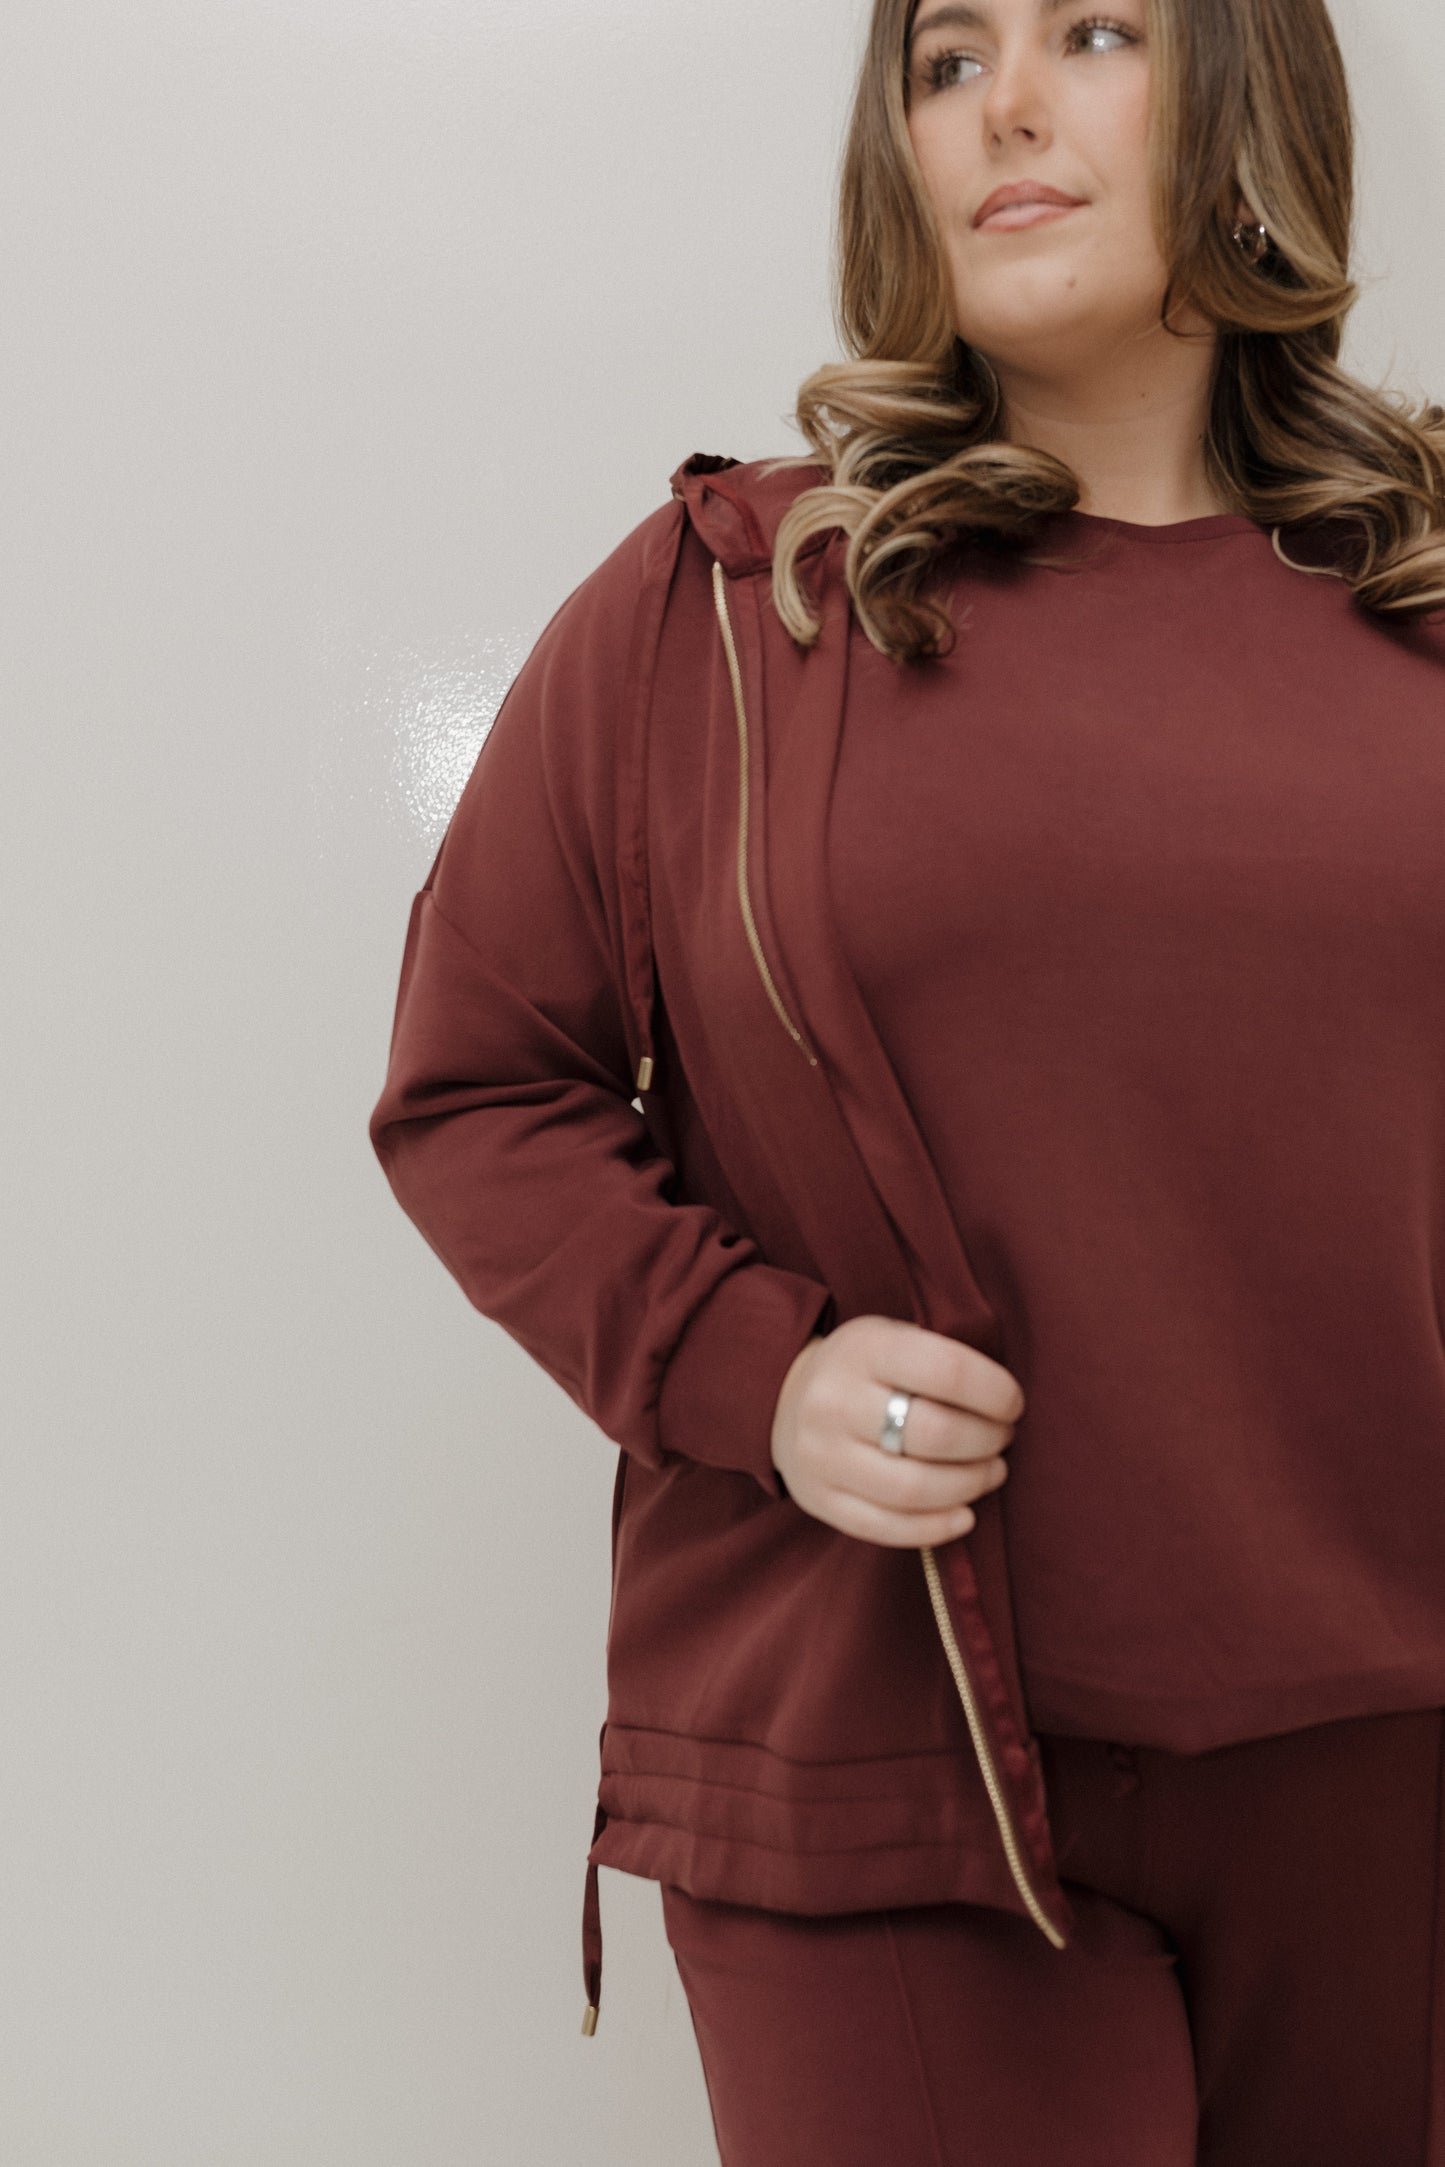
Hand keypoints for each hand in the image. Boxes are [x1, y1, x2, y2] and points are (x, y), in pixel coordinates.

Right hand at [769, 1314, 1022, 1547]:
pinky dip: (937, 1528)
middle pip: (934, 1434)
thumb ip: (940, 1359)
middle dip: (987, 1441)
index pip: (947, 1370)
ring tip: (991, 1472)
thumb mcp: (893, 1336)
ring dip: (970, 1486)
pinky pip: (887, 1528)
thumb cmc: (864, 1368)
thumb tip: (1006, 1403)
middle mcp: (834, 1400)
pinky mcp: (818, 1499)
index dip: (995, 1392)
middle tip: (1003, 1439)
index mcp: (863, 1348)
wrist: (782, 1396)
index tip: (1013, 1404)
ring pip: (914, 1489)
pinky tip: (964, 1516)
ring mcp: (821, 1455)